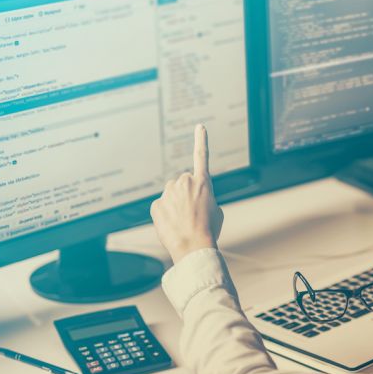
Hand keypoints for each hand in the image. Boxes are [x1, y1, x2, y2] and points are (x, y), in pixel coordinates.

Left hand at [150, 125, 223, 263]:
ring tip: (183, 220)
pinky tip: (173, 224)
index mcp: (203, 183)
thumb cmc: (209, 230)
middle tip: (193, 212)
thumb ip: (204, 197)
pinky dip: (165, 214)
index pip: (202, 156)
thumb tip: (190, 200)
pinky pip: (161, 206)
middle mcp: (184, 182)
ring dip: (176, 203)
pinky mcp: (156, 204)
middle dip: (186, 193)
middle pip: (183, 182)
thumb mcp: (216, 210)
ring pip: (171, 194)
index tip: (200, 126)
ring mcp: (168, 192)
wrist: (193, 246)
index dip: (201, 140)